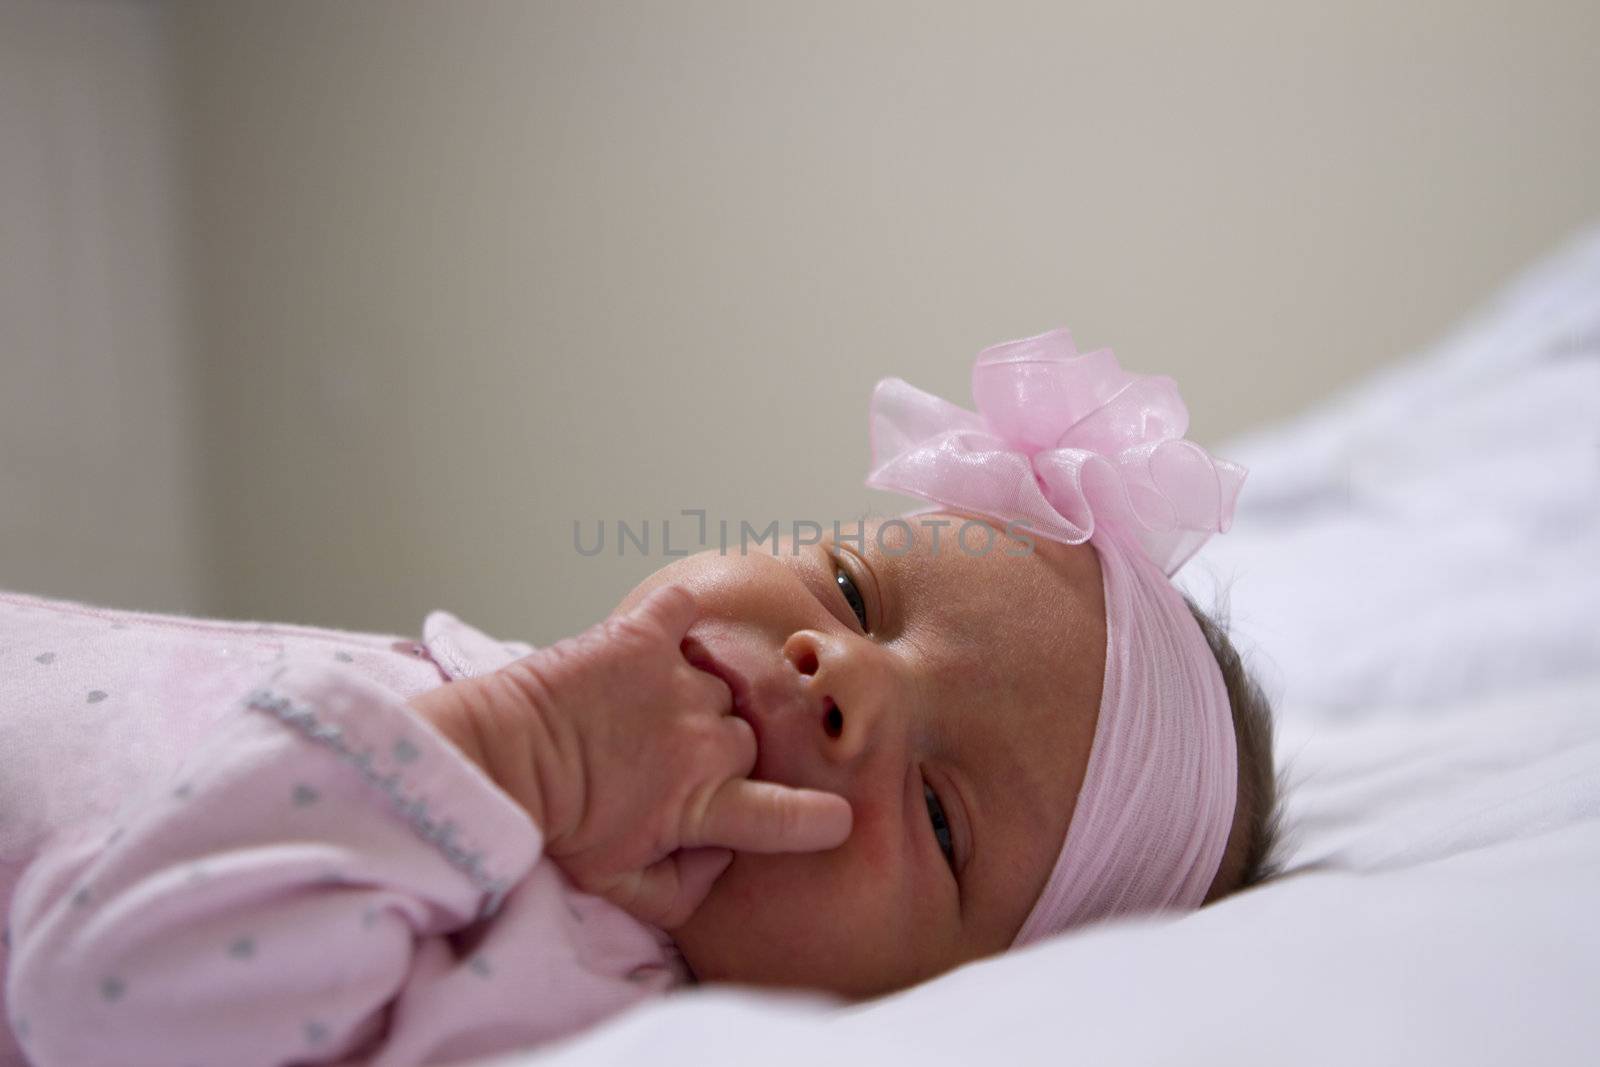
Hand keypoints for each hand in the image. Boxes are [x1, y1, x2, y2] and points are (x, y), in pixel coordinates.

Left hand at [408, 584, 851, 928]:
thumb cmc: (554, 826)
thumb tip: (722, 859)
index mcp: (703, 804)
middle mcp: (703, 739)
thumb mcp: (620, 885)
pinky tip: (676, 620)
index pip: (782, 814)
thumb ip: (686, 888)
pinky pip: (681, 607)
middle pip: (748, 740)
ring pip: (721, 683)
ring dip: (698, 693)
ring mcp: (676, 682)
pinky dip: (682, 609)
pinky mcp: (640, 637)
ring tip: (653, 709)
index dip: (815, 818)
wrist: (494, 764)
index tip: (838, 818)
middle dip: (721, 753)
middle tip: (670, 762)